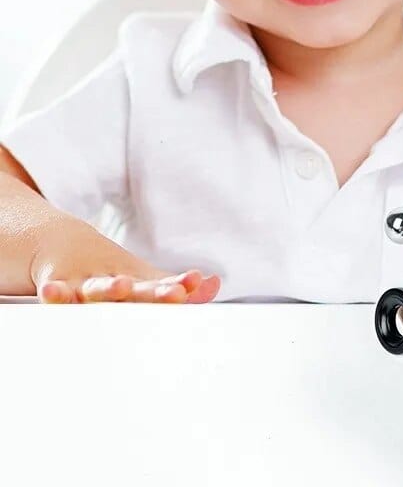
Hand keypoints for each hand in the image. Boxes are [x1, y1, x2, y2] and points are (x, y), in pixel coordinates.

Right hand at [31, 216, 220, 303]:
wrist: (63, 243)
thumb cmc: (111, 272)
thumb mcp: (142, 280)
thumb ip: (174, 288)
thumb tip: (214, 285)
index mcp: (139, 283)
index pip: (162, 286)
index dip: (179, 286)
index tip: (194, 283)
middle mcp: (116, 281)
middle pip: (138, 289)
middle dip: (156, 294)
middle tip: (176, 294)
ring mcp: (87, 282)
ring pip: (98, 289)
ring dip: (110, 288)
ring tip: (121, 285)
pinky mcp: (59, 283)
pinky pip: (57, 291)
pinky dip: (55, 292)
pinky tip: (52, 290)